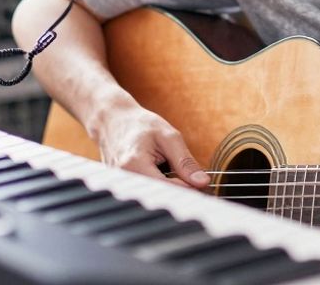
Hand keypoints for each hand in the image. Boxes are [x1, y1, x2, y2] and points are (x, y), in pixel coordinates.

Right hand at [93, 103, 209, 188]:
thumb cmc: (141, 125)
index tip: (206, 188)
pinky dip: (161, 190)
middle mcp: (124, 179)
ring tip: (184, 181)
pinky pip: (147, 194)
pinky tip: (170, 182)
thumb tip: (203, 182)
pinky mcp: (122, 188)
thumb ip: (185, 161)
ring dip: (172, 193)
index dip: (190, 190)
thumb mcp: (168, 137)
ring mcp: (120, 186)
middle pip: (160, 198)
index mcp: (134, 165)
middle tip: (201, 189)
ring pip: (154, 198)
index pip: (167, 189)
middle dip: (182, 195)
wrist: (113, 121)